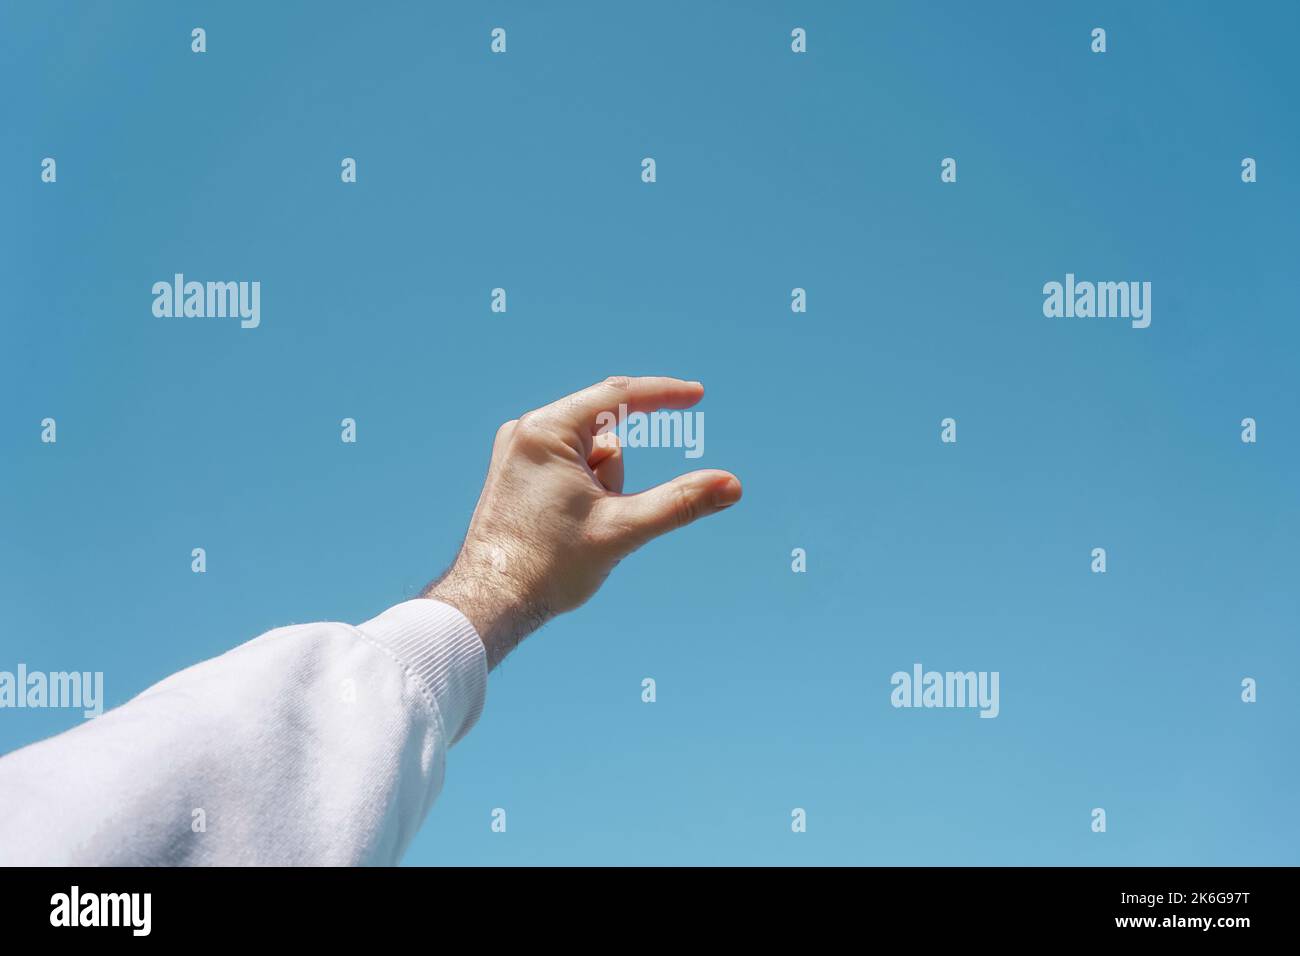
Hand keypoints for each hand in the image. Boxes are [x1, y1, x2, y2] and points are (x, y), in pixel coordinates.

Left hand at [424, 376, 741, 667]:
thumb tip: (732, 485)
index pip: (617, 396)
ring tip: (574, 531)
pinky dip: (585, 493)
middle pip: (605, 435)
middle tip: (598, 519)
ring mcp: (518, 453)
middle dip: (615, 478)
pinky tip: (566, 530)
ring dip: (601, 490)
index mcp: (545, 432)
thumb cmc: (547, 566)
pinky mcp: (517, 475)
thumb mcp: (623, 530)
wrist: (488, 603)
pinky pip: (571, 470)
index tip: (697, 395)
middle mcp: (526, 432)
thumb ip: (680, 502)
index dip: (662, 394)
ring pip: (590, 457)